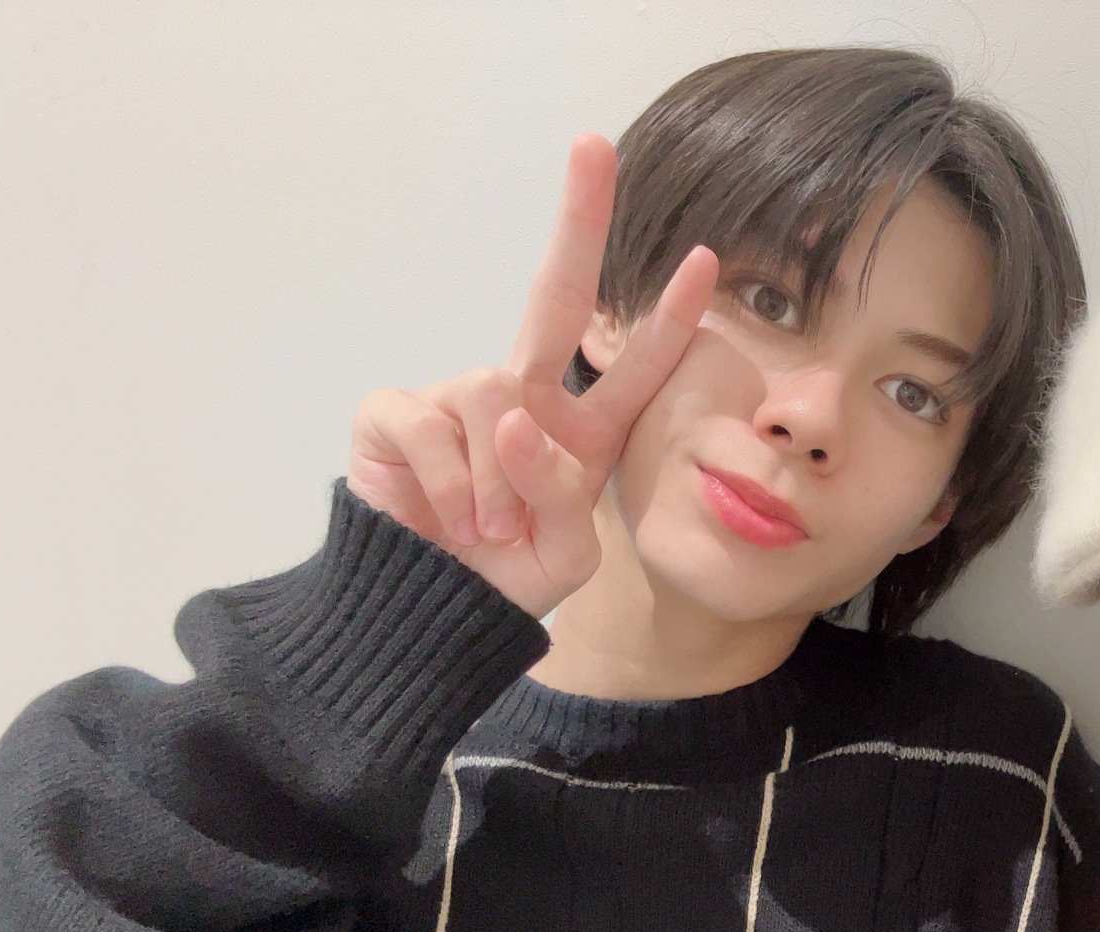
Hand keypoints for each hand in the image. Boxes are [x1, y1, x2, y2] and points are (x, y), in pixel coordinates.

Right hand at [347, 134, 719, 617]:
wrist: (429, 617)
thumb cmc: (504, 582)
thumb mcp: (565, 554)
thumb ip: (561, 490)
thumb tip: (515, 412)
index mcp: (579, 433)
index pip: (633, 368)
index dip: (667, 319)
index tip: (705, 263)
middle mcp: (521, 398)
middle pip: (554, 297)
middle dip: (578, 220)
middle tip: (593, 145)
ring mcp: (456, 397)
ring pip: (497, 403)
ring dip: (498, 483)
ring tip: (485, 529)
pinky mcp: (394, 412)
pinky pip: (434, 430)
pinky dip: (448, 485)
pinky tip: (442, 515)